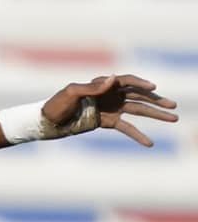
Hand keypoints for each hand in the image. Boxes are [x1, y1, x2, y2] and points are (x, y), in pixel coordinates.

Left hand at [39, 74, 178, 146]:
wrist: (46, 123)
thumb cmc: (55, 105)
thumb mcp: (71, 93)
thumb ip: (91, 87)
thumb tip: (113, 79)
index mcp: (102, 84)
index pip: (127, 81)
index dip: (141, 83)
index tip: (153, 87)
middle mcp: (110, 94)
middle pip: (139, 95)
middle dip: (156, 100)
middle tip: (173, 106)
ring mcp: (111, 108)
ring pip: (138, 110)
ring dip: (155, 115)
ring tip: (174, 119)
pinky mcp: (107, 121)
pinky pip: (127, 128)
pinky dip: (138, 135)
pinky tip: (150, 143)